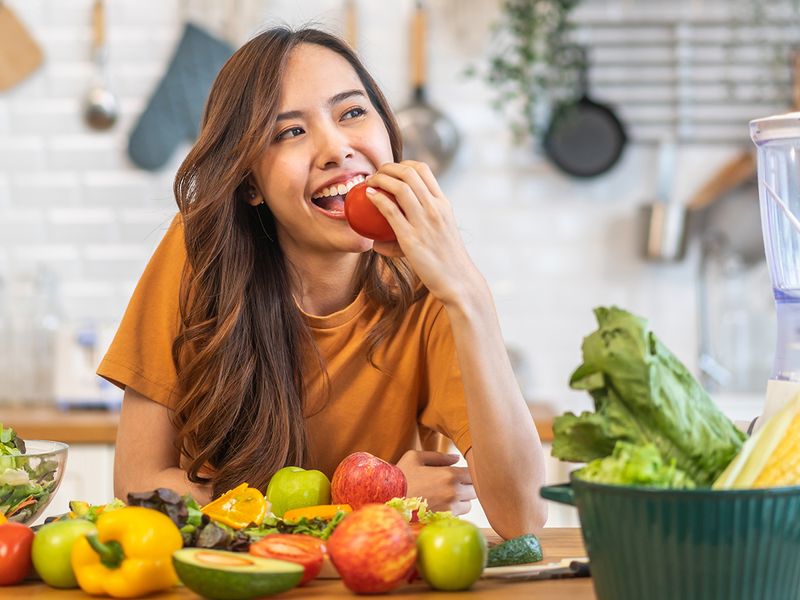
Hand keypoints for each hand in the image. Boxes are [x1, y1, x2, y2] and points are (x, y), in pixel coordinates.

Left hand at [365, 161, 484, 307]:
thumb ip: (422, 223)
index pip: (423, 170)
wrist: (458, 279)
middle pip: (409, 173)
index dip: (403, 164)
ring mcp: (424, 222)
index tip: (391, 171)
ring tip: (370, 182)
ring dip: (380, 178)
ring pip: (399, 187)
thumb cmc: (446, 259)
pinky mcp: (411, 238)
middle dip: (387, 167)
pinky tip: (368, 195)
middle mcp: (435, 208)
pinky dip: (377, 199)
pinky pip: (390, 211)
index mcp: (443, 203)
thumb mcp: (441, 231)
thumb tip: (393, 227)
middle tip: (375, 174)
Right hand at [395, 450, 476, 514]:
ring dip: (461, 500)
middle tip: (452, 485)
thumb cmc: (400, 476)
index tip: (458, 474)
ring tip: (445, 497)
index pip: (472, 473)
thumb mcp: (415, 457)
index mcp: (449, 474)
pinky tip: (440, 506)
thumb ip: (439, 456)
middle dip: (466, 487)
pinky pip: (458, 516)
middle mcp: (454, 492)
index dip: (466, 473)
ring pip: (468, 505)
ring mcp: (450, 508)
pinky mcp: (444, 521)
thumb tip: (456, 458)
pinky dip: (453, 512)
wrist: (387, 500)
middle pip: (474, 490)